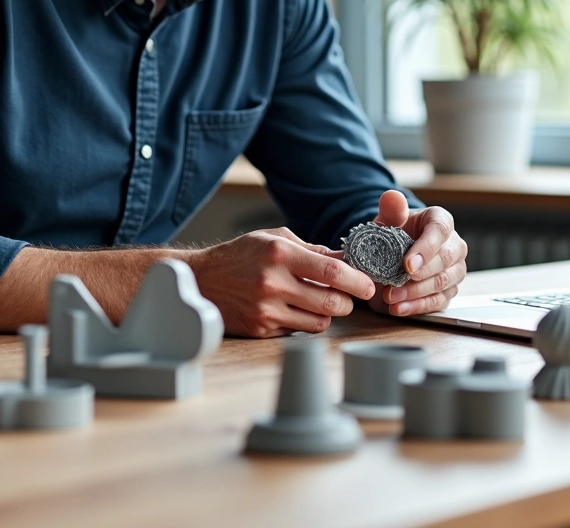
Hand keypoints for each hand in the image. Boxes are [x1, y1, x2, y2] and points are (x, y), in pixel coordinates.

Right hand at [186, 227, 376, 337]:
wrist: (201, 281)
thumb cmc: (239, 255)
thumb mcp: (273, 239)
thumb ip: (311, 249)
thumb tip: (347, 258)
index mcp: (279, 253)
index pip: (331, 269)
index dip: (357, 280)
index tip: (369, 284)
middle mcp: (273, 282)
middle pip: (332, 301)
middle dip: (347, 301)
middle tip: (347, 295)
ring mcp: (267, 309)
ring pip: (320, 321)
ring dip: (327, 312)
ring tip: (318, 299)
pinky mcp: (261, 329)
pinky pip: (299, 330)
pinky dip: (305, 321)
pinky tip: (294, 308)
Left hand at [368, 190, 467, 316]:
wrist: (390, 254)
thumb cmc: (394, 233)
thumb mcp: (388, 220)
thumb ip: (391, 209)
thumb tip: (392, 197)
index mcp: (441, 221)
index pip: (441, 230)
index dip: (426, 248)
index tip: (407, 264)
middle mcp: (454, 246)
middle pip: (446, 260)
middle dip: (420, 275)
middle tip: (395, 283)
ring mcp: (454, 270)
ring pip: (443, 283)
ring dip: (415, 293)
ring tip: (391, 297)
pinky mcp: (448, 292)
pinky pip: (438, 302)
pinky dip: (417, 307)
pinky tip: (398, 308)